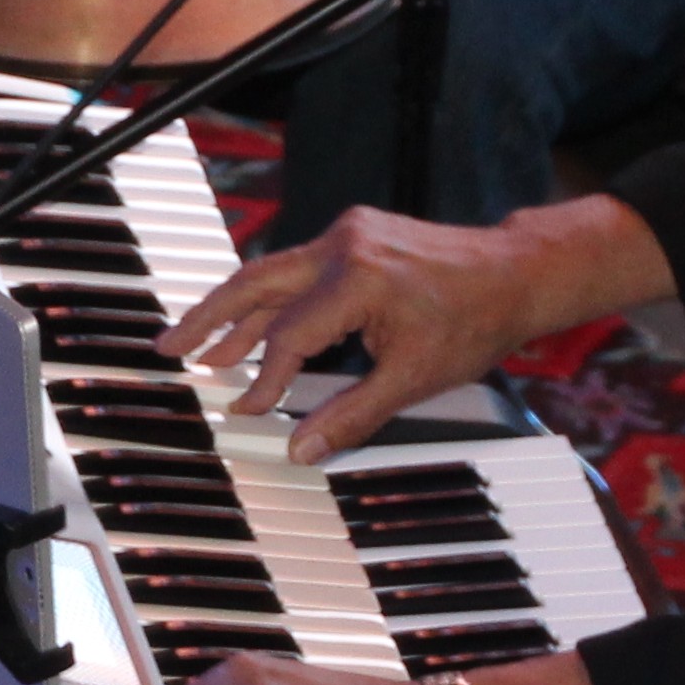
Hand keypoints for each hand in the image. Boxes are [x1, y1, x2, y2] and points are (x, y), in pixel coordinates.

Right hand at [156, 207, 545, 461]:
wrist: (516, 272)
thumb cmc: (475, 320)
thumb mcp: (413, 378)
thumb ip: (351, 415)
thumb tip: (300, 450)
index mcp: (357, 278)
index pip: (290, 337)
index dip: (266, 380)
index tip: (249, 411)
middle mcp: (344, 245)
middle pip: (256, 283)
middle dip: (209, 319)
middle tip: (168, 349)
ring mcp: (350, 234)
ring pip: (274, 272)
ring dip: (234, 308)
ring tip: (195, 341)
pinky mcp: (357, 234)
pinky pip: (301, 268)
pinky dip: (272, 296)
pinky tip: (251, 322)